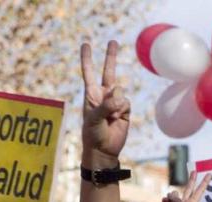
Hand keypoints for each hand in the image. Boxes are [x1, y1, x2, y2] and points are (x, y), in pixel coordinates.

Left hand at [80, 41, 129, 167]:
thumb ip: (106, 106)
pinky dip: (122, 110)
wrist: (103, 150)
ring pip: (119, 91)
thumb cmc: (92, 134)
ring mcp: (114, 102)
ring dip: (114, 105)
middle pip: (108, 72)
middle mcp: (102, 96)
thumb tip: (119, 97)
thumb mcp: (94, 119)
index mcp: (90, 95)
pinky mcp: (124, 109)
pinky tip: (116, 120)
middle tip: (112, 41)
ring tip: (109, 118)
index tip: (86, 44)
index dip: (87, 59)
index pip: (88, 73)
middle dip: (110, 57)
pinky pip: (126, 102)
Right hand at [158, 172, 211, 201]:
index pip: (199, 191)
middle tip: (194, 170)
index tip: (210, 174)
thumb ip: (178, 201)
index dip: (204, 182)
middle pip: (188, 189)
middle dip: (191, 180)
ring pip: (173, 194)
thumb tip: (170, 194)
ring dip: (171, 196)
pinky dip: (164, 201)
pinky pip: (164, 201)